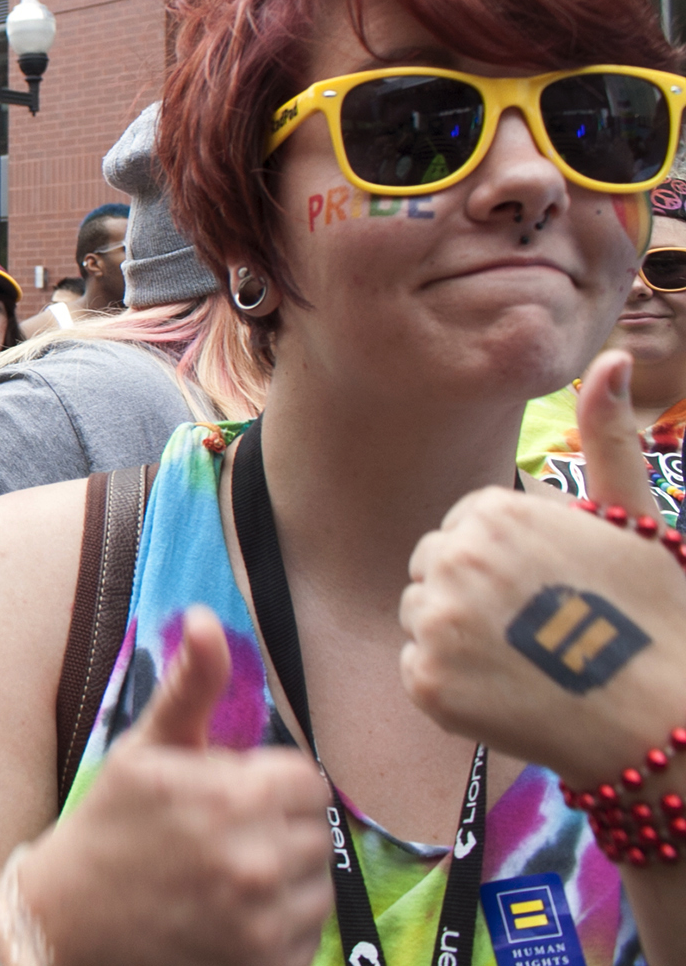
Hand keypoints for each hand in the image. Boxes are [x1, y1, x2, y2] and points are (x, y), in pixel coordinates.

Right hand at [10, 607, 332, 965]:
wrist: (67, 917)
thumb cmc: (110, 823)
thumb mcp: (146, 747)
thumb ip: (191, 685)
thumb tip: (205, 618)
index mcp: (231, 796)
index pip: (307, 780)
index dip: (271, 783)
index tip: (232, 795)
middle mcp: (253, 859)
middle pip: (316, 832)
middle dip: (278, 828)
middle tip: (225, 836)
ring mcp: (258, 920)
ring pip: (317, 884)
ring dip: (284, 878)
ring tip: (230, 874)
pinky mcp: (260, 962)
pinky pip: (307, 934)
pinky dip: (280, 925)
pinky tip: (233, 913)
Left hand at [400, 350, 685, 785]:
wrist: (662, 720)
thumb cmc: (651, 615)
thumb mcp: (631, 517)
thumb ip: (608, 436)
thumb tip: (613, 358)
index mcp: (492, 511)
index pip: (464, 529)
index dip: (509, 561)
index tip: (553, 590)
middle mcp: (452, 556)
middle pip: (434, 568)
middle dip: (475, 594)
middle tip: (541, 630)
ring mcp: (434, 620)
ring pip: (421, 617)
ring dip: (461, 639)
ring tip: (528, 661)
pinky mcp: (424, 680)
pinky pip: (418, 671)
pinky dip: (454, 687)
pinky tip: (508, 695)